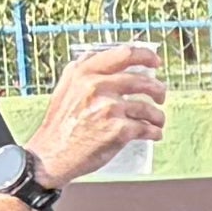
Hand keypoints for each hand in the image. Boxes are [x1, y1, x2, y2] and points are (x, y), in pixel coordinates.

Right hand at [26, 43, 167, 186]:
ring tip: (157, 121)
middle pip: (143, 82)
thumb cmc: (59, 125)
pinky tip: (154, 134)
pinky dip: (154, 132)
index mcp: (84, 73)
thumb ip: (80, 71)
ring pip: (148, 107)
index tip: (155, 62)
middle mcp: (97, 86)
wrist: (51, 156)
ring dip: (158, 115)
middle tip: (161, 96)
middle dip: (158, 90)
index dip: (146, 55)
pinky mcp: (119, 130)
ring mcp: (109, 108)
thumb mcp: (63, 89)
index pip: (124, 54)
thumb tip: (98, 55)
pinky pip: (147, 128)